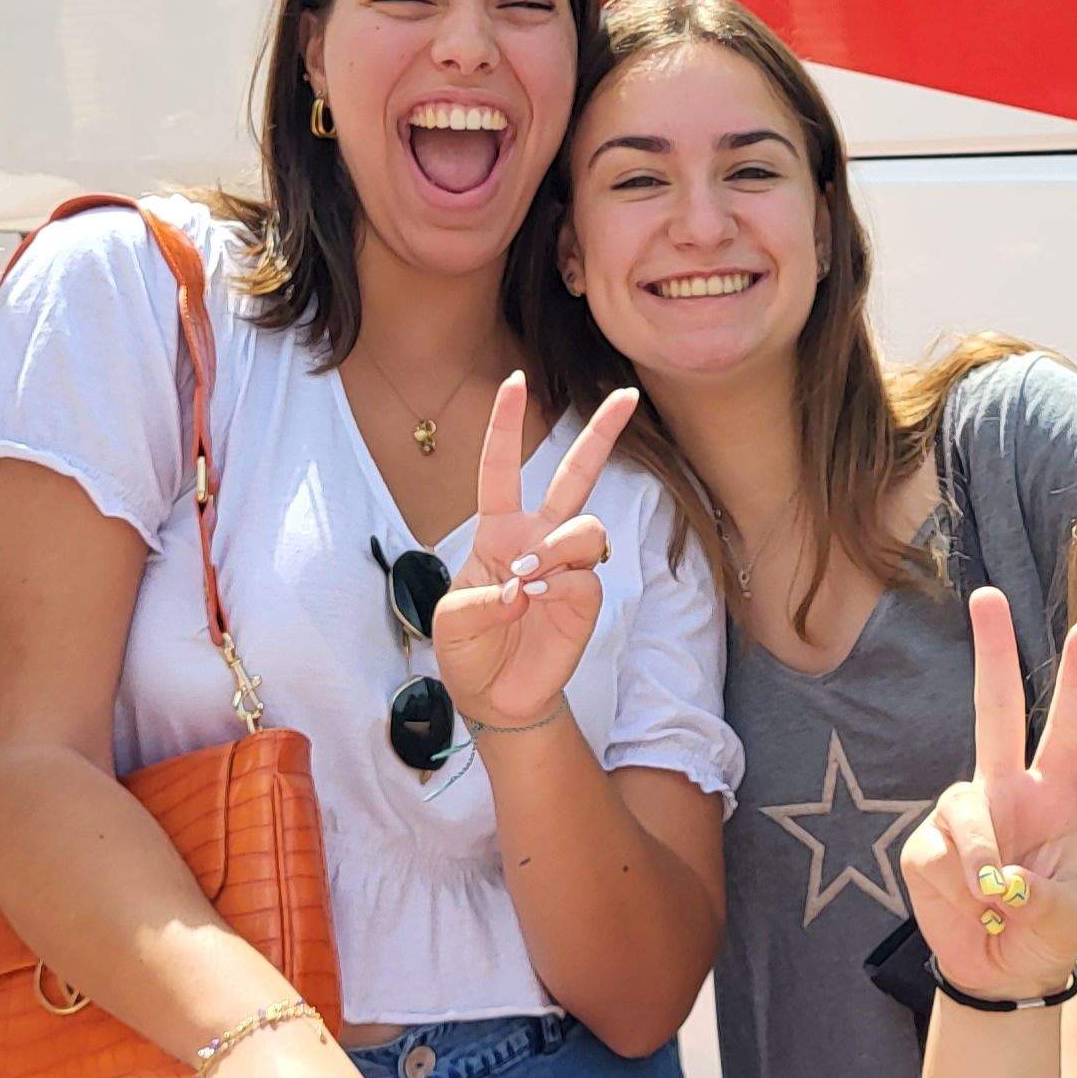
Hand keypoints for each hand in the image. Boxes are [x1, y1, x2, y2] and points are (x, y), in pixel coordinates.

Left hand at [430, 375, 636, 729]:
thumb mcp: (449, 621)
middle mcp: (537, 540)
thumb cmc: (468, 650)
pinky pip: (585, 577)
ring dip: (556, 546)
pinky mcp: (584, 600)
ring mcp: (565, 568)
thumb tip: (523, 588)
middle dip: (602, 434)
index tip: (516, 380)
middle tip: (626, 396)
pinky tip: (535, 604)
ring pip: (585, 528)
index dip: (506, 424)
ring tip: (527, 577)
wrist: (494, 697)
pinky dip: (558, 586)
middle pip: (576, 476)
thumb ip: (479, 599)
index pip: (501, 468)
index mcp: (497, 531)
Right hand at [899, 590, 1076, 1002]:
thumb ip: (1044, 897)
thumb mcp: (1069, 921)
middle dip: (992, 652)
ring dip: (983, 862)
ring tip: (995, 905)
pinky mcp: (923, 847)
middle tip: (986, 595)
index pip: (1069, 733)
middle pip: (995, 712)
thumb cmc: (1046, 937)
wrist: (1002, 976)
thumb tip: (997, 880)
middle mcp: (1004, 793)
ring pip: (963, 812)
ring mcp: (960, 817)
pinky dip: (956, 889)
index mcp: (1053, 798)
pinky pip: (937, 855)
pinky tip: (968, 910)